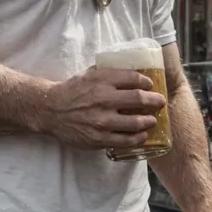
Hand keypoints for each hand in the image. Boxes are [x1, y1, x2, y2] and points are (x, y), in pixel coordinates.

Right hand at [42, 67, 164, 149]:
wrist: (51, 110)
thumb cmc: (72, 90)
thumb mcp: (89, 74)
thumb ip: (108, 72)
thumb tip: (130, 70)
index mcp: (102, 80)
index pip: (133, 79)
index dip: (146, 82)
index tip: (150, 85)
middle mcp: (104, 99)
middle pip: (139, 99)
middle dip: (154, 100)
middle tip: (159, 102)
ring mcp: (102, 120)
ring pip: (136, 122)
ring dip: (149, 120)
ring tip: (152, 119)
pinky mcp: (99, 138)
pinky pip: (125, 140)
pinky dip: (138, 138)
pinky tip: (142, 135)